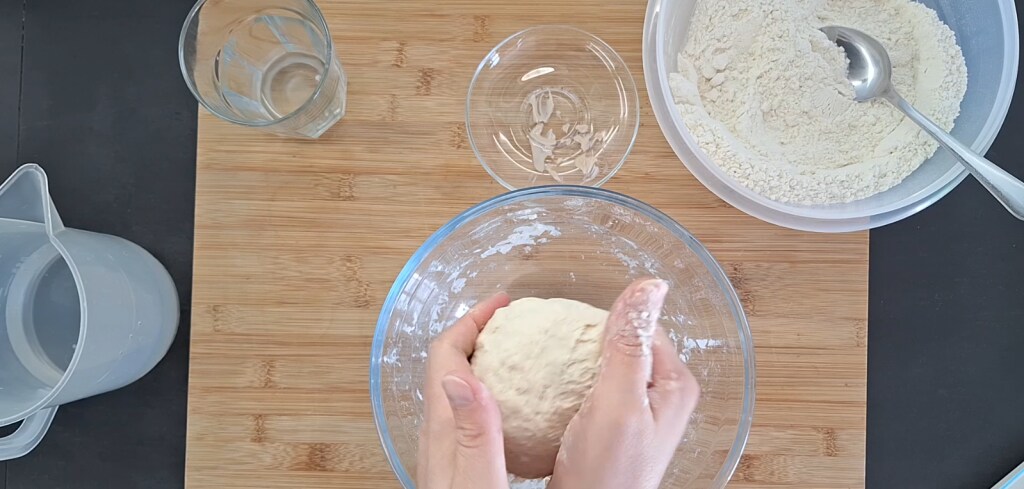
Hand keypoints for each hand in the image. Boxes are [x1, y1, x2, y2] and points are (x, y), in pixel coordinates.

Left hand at [418, 292, 511, 488]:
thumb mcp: (477, 479)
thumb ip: (474, 430)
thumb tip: (462, 376)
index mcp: (443, 427)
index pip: (447, 353)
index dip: (472, 320)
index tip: (504, 304)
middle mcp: (438, 431)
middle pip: (450, 363)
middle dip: (479, 332)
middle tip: (513, 322)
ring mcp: (444, 446)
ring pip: (459, 385)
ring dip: (483, 360)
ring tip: (518, 352)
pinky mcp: (454, 461)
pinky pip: (469, 410)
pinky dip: (490, 390)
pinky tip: (515, 407)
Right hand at [549, 279, 700, 488]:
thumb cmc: (608, 473)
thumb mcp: (617, 402)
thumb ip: (629, 344)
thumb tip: (649, 285)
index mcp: (674, 383)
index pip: (639, 325)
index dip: (602, 323)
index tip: (567, 332)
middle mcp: (661, 395)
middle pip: (619, 342)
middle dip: (584, 341)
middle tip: (551, 349)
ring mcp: (636, 411)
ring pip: (600, 364)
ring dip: (573, 362)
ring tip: (544, 365)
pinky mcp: (612, 425)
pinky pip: (588, 387)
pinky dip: (566, 384)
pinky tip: (545, 390)